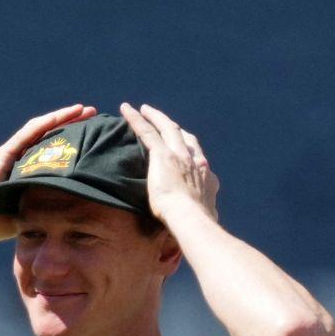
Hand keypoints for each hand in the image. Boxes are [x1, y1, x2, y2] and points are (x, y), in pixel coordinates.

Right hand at [0, 104, 96, 242]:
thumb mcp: (30, 212)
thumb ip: (47, 206)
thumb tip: (75, 213)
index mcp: (26, 168)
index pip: (53, 148)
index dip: (72, 138)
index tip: (93, 132)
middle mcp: (19, 156)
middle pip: (49, 133)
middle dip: (72, 122)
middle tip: (93, 113)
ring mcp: (10, 153)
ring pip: (40, 128)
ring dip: (62, 117)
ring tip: (82, 110)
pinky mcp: (3, 155)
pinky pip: (26, 135)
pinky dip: (44, 124)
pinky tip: (59, 116)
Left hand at [119, 102, 218, 220]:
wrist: (191, 219)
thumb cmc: (196, 225)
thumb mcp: (205, 216)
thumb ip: (205, 213)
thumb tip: (208, 221)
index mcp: (206, 176)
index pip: (198, 157)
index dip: (190, 149)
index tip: (184, 147)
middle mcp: (196, 161)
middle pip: (184, 137)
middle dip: (174, 127)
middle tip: (164, 121)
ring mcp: (180, 155)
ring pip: (166, 128)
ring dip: (155, 117)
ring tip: (144, 109)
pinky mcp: (163, 155)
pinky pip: (147, 131)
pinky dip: (136, 119)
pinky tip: (126, 109)